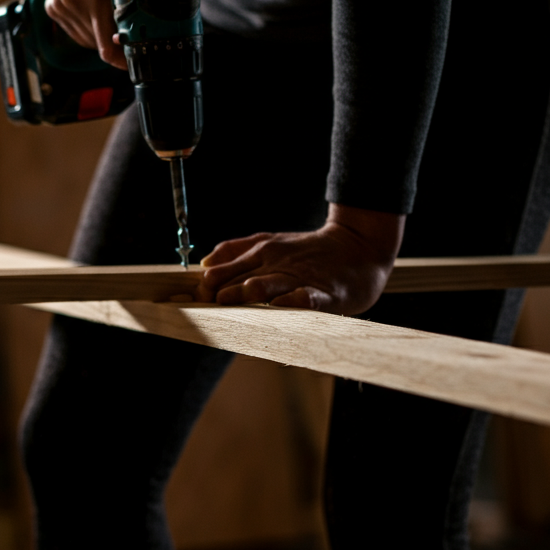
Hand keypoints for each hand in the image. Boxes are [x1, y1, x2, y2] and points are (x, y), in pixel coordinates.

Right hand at [46, 0, 135, 69]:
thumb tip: (168, 16)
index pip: (107, 47)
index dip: (125, 58)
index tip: (140, 58)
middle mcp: (72, 0)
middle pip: (99, 46)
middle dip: (118, 43)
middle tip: (136, 33)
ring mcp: (60, 2)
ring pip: (87, 40)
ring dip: (103, 36)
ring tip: (117, 17)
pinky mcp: (52, 4)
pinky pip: (75, 31)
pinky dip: (90, 28)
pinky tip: (100, 12)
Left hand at [197, 204, 405, 312]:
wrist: (358, 246)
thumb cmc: (309, 251)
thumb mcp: (271, 241)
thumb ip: (236, 250)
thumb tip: (204, 264)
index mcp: (260, 253)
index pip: (222, 272)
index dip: (205, 289)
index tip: (191, 301)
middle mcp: (276, 265)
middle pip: (240, 280)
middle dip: (222, 295)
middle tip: (206, 307)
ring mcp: (300, 278)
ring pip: (269, 285)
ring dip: (252, 291)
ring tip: (238, 298)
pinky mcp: (326, 293)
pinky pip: (307, 298)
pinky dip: (294, 301)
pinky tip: (283, 306)